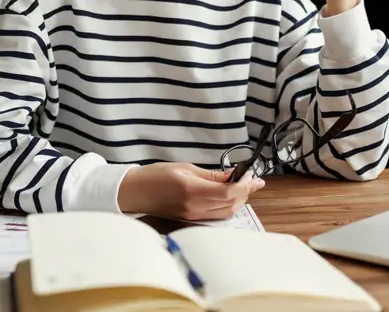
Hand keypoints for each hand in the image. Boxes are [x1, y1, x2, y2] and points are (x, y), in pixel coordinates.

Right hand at [116, 162, 264, 219]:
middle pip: (231, 203)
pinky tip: (230, 195)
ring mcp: (193, 216)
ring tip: (243, 185)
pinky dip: (228, 206)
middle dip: (245, 191)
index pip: (228, 192)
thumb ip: (212, 175)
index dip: (245, 184)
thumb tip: (234, 174)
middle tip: (252, 178)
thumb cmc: (156, 176)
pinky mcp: (191, 220)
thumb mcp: (186, 168)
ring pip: (226, 212)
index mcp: (192, 191)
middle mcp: (194, 207)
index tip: (254, 175)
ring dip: (238, 199)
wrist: (135, 192)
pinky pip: (216, 216)